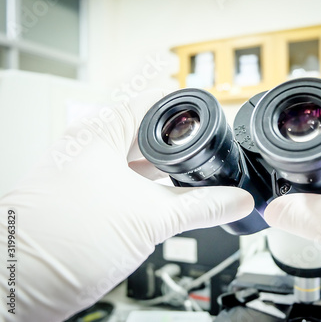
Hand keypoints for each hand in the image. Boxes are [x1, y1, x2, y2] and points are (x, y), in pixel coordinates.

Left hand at [0, 91, 252, 321]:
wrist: (20, 285)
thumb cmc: (60, 242)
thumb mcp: (148, 218)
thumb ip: (200, 206)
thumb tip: (235, 199)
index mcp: (100, 133)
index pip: (152, 101)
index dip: (184, 108)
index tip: (208, 117)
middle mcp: (92, 147)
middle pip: (148, 133)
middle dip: (180, 143)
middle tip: (208, 153)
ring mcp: (89, 173)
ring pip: (139, 162)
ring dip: (166, 170)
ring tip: (195, 178)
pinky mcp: (90, 199)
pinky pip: (130, 185)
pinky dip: (152, 190)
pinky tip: (170, 202)